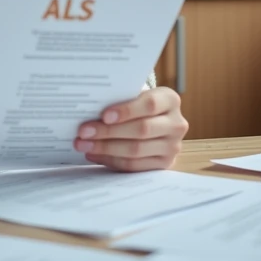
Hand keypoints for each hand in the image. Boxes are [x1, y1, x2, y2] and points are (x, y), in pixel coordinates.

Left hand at [73, 87, 187, 171]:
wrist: (156, 122)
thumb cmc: (138, 104)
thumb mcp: (135, 95)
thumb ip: (120, 98)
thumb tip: (89, 107)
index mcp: (170, 100)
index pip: (149, 105)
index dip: (126, 110)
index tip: (104, 116)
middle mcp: (176, 124)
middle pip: (141, 130)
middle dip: (108, 132)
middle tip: (83, 132)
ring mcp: (172, 147)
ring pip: (136, 150)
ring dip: (105, 148)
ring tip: (84, 145)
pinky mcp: (163, 164)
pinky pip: (134, 165)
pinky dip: (111, 160)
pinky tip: (94, 154)